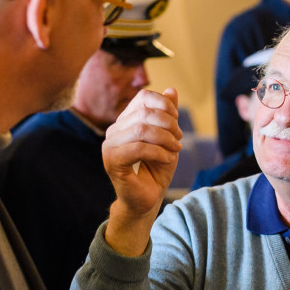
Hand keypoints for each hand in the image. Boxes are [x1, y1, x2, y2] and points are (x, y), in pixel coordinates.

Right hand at [102, 87, 182, 219]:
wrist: (148, 199)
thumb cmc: (156, 169)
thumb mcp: (168, 138)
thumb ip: (168, 115)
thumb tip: (171, 90)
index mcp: (126, 121)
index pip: (143, 97)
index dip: (164, 104)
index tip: (177, 120)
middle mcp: (114, 130)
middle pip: (144, 112)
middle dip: (168, 124)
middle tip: (180, 138)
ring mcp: (109, 145)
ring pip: (141, 129)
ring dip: (165, 139)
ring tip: (176, 149)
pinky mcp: (111, 161)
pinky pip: (138, 148)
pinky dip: (159, 152)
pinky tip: (168, 159)